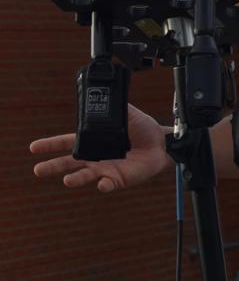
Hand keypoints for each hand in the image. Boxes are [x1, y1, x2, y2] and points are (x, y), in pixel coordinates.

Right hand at [30, 103, 172, 192]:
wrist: (162, 144)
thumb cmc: (143, 130)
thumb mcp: (128, 114)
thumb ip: (114, 108)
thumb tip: (104, 95)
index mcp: (93, 141)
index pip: (67, 143)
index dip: (50, 145)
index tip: (33, 147)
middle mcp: (95, 157)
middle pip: (69, 163)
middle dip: (53, 167)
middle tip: (38, 170)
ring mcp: (105, 169)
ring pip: (85, 176)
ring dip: (76, 179)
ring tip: (68, 180)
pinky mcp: (118, 179)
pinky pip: (108, 184)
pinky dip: (104, 185)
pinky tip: (101, 184)